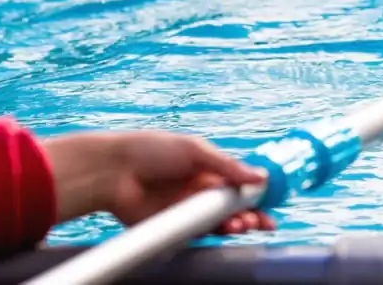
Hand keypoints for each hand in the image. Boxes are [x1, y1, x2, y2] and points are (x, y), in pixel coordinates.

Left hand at [43, 131, 275, 235]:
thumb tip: (260, 176)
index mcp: (207, 168)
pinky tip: (225, 230)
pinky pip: (200, 232)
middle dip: (251, 214)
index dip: (255, 194)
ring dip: (236, 224)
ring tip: (243, 224)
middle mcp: (199, 189)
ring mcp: (187, 209)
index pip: (238, 184)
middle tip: (262, 221)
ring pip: (220, 222)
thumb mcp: (194, 150)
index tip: (270, 203)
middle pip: (233, 206)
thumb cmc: (150, 150)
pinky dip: (215, 233)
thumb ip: (227, 165)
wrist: (112, 172)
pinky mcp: (174, 225)